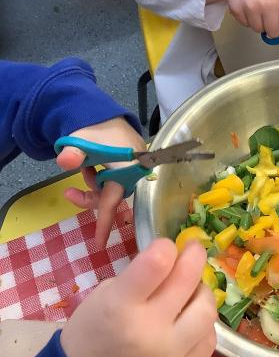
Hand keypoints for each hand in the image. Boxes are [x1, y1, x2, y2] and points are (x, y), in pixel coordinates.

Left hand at [56, 117, 145, 248]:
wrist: (101, 111)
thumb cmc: (93, 128)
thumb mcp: (79, 141)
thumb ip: (73, 153)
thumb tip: (65, 161)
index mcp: (126, 166)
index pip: (113, 200)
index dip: (105, 223)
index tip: (99, 245)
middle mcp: (135, 167)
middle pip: (114, 195)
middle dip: (93, 197)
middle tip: (70, 192)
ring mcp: (135, 164)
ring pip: (114, 187)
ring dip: (95, 185)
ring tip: (82, 170)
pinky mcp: (132, 162)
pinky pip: (116, 179)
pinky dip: (101, 178)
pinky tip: (90, 167)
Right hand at [61, 239, 216, 356]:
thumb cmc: (92, 330)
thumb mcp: (106, 292)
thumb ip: (141, 274)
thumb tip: (174, 257)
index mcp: (121, 305)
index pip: (158, 262)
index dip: (166, 246)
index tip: (165, 246)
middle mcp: (148, 330)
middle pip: (188, 279)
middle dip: (194, 255)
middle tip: (192, 250)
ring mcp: (168, 355)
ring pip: (206, 310)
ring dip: (201, 292)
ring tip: (191, 290)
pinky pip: (208, 341)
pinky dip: (203, 324)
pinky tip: (190, 319)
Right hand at [208, 0, 278, 45]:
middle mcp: (269, 3)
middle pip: (276, 33)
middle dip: (277, 27)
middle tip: (275, 16)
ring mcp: (252, 7)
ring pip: (260, 30)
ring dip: (262, 24)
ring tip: (261, 7)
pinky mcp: (237, 10)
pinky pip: (247, 25)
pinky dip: (249, 19)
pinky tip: (250, 5)